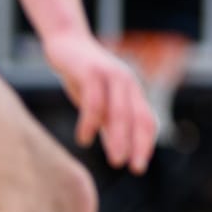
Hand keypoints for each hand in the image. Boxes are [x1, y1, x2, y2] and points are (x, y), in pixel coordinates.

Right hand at [43, 30, 156, 173]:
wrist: (65, 42)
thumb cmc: (83, 76)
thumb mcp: (99, 102)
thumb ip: (109, 123)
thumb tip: (119, 151)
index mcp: (132, 91)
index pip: (146, 120)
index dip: (146, 143)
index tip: (140, 165)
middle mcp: (127, 83)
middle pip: (137, 118)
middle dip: (137, 145)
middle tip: (134, 168)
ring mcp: (111, 75)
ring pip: (120, 112)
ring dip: (119, 138)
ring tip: (116, 160)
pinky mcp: (92, 72)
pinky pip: (95, 102)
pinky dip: (91, 123)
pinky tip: (84, 139)